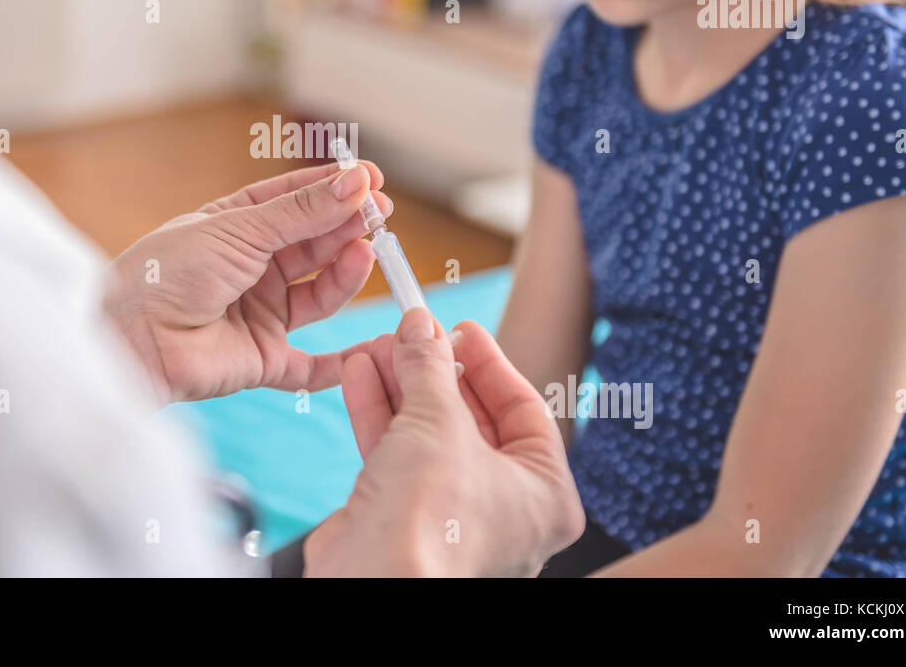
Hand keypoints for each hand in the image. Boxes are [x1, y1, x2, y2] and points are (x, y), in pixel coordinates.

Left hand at [102, 161, 392, 403]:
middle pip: (312, 244)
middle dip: (345, 226)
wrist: (132, 337)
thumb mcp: (240, 229)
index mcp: (235, 227)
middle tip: (379, 212)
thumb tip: (357, 181)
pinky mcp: (263, 360)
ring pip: (319, 294)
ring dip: (345, 272)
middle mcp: (250, 269)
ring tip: (364, 249)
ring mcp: (259, 314)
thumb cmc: (169, 272)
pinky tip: (375, 344)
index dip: (332, 188)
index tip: (371, 177)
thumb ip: (302, 211)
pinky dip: (342, 363)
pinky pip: (311, 366)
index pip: (294, 200)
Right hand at [304, 309, 583, 576]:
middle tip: (411, 333)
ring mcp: (452, 517)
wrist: (372, 579)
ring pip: (428, 436)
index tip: (459, 328)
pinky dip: (379, 416)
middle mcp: (506, 511)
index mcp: (546, 495)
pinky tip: (360, 374)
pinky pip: (398, 457)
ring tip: (377, 345)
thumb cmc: (430, 515)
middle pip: (472, 420)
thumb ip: (430, 366)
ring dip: (400, 387)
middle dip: (434, 372)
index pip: (525, 410)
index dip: (488, 362)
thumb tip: (419, 326)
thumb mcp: (438, 419)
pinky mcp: (405, 521)